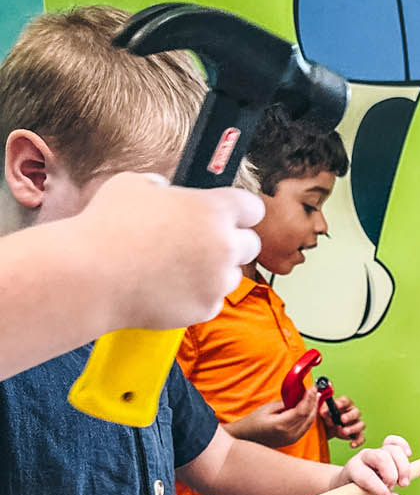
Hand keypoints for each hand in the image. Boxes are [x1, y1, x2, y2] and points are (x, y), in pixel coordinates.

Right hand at [81, 174, 264, 330]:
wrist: (92, 275)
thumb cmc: (108, 225)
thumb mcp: (133, 185)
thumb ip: (162, 187)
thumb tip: (166, 191)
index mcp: (214, 209)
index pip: (253, 207)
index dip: (240, 210)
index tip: (230, 214)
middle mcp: (224, 245)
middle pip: (251, 244)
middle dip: (232, 242)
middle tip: (205, 243)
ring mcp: (217, 281)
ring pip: (233, 276)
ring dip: (216, 271)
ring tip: (181, 267)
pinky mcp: (205, 309)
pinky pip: (212, 300)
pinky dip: (198, 295)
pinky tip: (171, 287)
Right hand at [227, 388, 320, 446]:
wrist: (245, 437)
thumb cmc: (253, 422)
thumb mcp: (267, 408)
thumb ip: (285, 403)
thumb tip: (299, 397)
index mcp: (282, 425)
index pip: (302, 410)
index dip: (310, 398)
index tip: (313, 388)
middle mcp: (289, 434)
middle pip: (309, 417)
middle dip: (314, 403)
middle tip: (316, 391)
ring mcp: (292, 439)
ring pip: (309, 423)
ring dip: (313, 409)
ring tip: (314, 397)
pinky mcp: (293, 440)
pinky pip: (305, 427)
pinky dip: (309, 417)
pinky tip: (309, 408)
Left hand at [322, 395, 365, 445]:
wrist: (327, 428)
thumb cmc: (327, 416)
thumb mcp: (323, 412)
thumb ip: (323, 410)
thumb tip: (323, 411)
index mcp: (345, 404)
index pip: (346, 401)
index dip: (342, 403)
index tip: (337, 405)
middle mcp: (354, 413)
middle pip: (356, 412)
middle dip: (350, 416)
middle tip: (342, 419)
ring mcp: (357, 423)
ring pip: (361, 425)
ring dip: (353, 428)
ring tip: (344, 431)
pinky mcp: (357, 434)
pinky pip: (361, 438)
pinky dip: (357, 441)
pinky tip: (352, 444)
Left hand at [334, 434, 412, 494]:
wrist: (347, 481)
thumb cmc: (353, 492)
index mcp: (353, 470)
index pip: (367, 476)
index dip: (379, 488)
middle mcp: (364, 457)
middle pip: (381, 458)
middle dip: (392, 474)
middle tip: (395, 488)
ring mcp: (375, 451)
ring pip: (392, 450)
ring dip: (403, 466)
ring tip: (404, 482)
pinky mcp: (384, 448)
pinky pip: (394, 441)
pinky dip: (403, 446)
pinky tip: (408, 455)